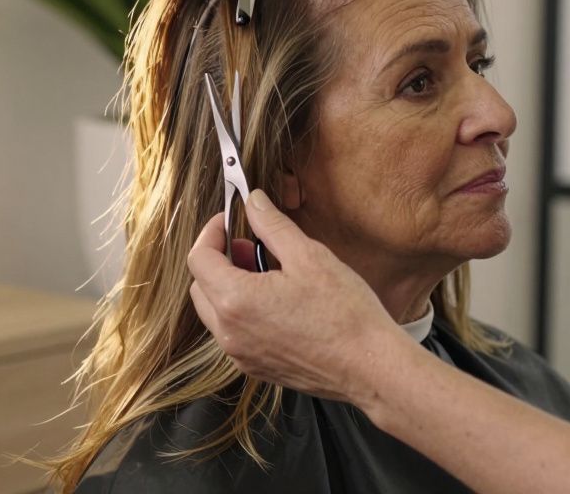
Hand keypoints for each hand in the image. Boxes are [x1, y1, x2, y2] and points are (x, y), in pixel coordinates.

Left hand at [186, 190, 410, 403]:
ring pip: (214, 312)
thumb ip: (272, 226)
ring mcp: (240, 355)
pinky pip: (232, 333)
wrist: (371, 368)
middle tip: (252, 247)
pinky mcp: (255, 368)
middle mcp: (229, 332)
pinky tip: (276, 303)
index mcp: (236, 300)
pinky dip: (241, 312)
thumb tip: (253, 202)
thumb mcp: (309, 256)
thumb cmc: (345, 314)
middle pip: (200, 286)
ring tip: (267, 274)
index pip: (198, 258)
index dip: (212, 233)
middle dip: (219, 260)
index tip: (230, 222)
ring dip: (229, 287)